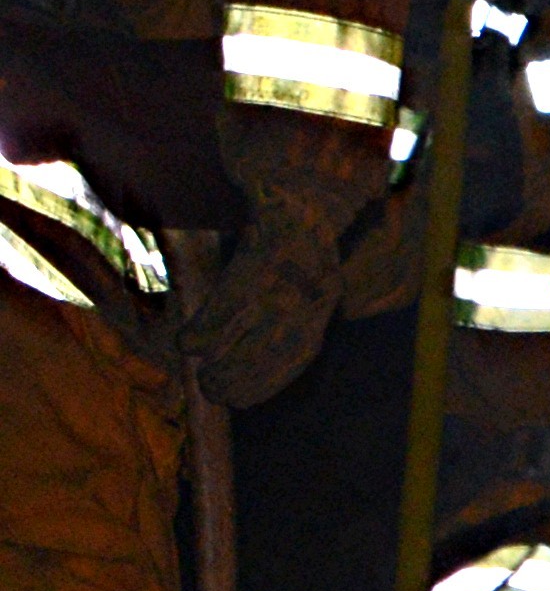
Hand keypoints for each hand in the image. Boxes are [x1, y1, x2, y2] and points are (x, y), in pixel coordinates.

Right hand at [177, 191, 340, 408]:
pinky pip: (231, 298)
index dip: (271, 380)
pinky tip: (187, 345)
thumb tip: (264, 340)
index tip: (243, 400)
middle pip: (276, 347)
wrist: (302, 191)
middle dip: (244, 376)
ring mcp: (287, 275)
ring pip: (253, 330)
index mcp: (321, 301)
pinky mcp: (262, 253)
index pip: (300, 352)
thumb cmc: (298, 240)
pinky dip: (209, 325)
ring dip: (223, 359)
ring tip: (200, 379)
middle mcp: (308, 293)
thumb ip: (297, 310)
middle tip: (213, 393)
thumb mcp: (309, 275)